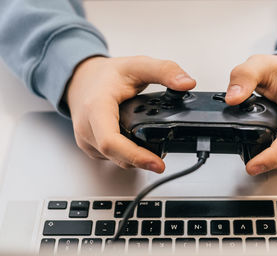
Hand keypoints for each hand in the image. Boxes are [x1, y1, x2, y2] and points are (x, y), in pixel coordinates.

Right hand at [66, 56, 195, 172]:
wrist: (82, 79)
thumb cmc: (107, 74)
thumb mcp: (138, 65)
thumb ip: (165, 71)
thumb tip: (186, 83)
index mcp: (96, 107)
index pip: (111, 141)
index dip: (135, 156)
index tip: (156, 163)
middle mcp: (87, 127)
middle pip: (115, 155)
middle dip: (141, 161)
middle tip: (161, 162)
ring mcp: (86, 139)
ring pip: (114, 160)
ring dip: (135, 160)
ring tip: (154, 153)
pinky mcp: (90, 146)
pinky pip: (111, 158)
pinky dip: (127, 156)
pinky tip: (139, 148)